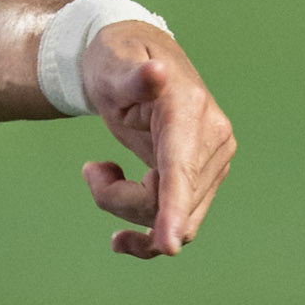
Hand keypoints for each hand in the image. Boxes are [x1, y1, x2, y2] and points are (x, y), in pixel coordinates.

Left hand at [78, 23, 234, 258]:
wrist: (136, 60)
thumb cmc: (117, 60)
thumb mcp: (112, 65)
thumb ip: (133, 78)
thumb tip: (157, 75)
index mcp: (189, 109)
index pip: (181, 168)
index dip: (174, 207)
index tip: (169, 244)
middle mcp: (213, 138)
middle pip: (169, 201)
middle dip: (121, 199)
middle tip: (91, 170)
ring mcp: (214, 161)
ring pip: (175, 220)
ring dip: (128, 209)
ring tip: (100, 173)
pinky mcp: (205, 178)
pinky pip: (181, 224)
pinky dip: (150, 237)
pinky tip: (122, 238)